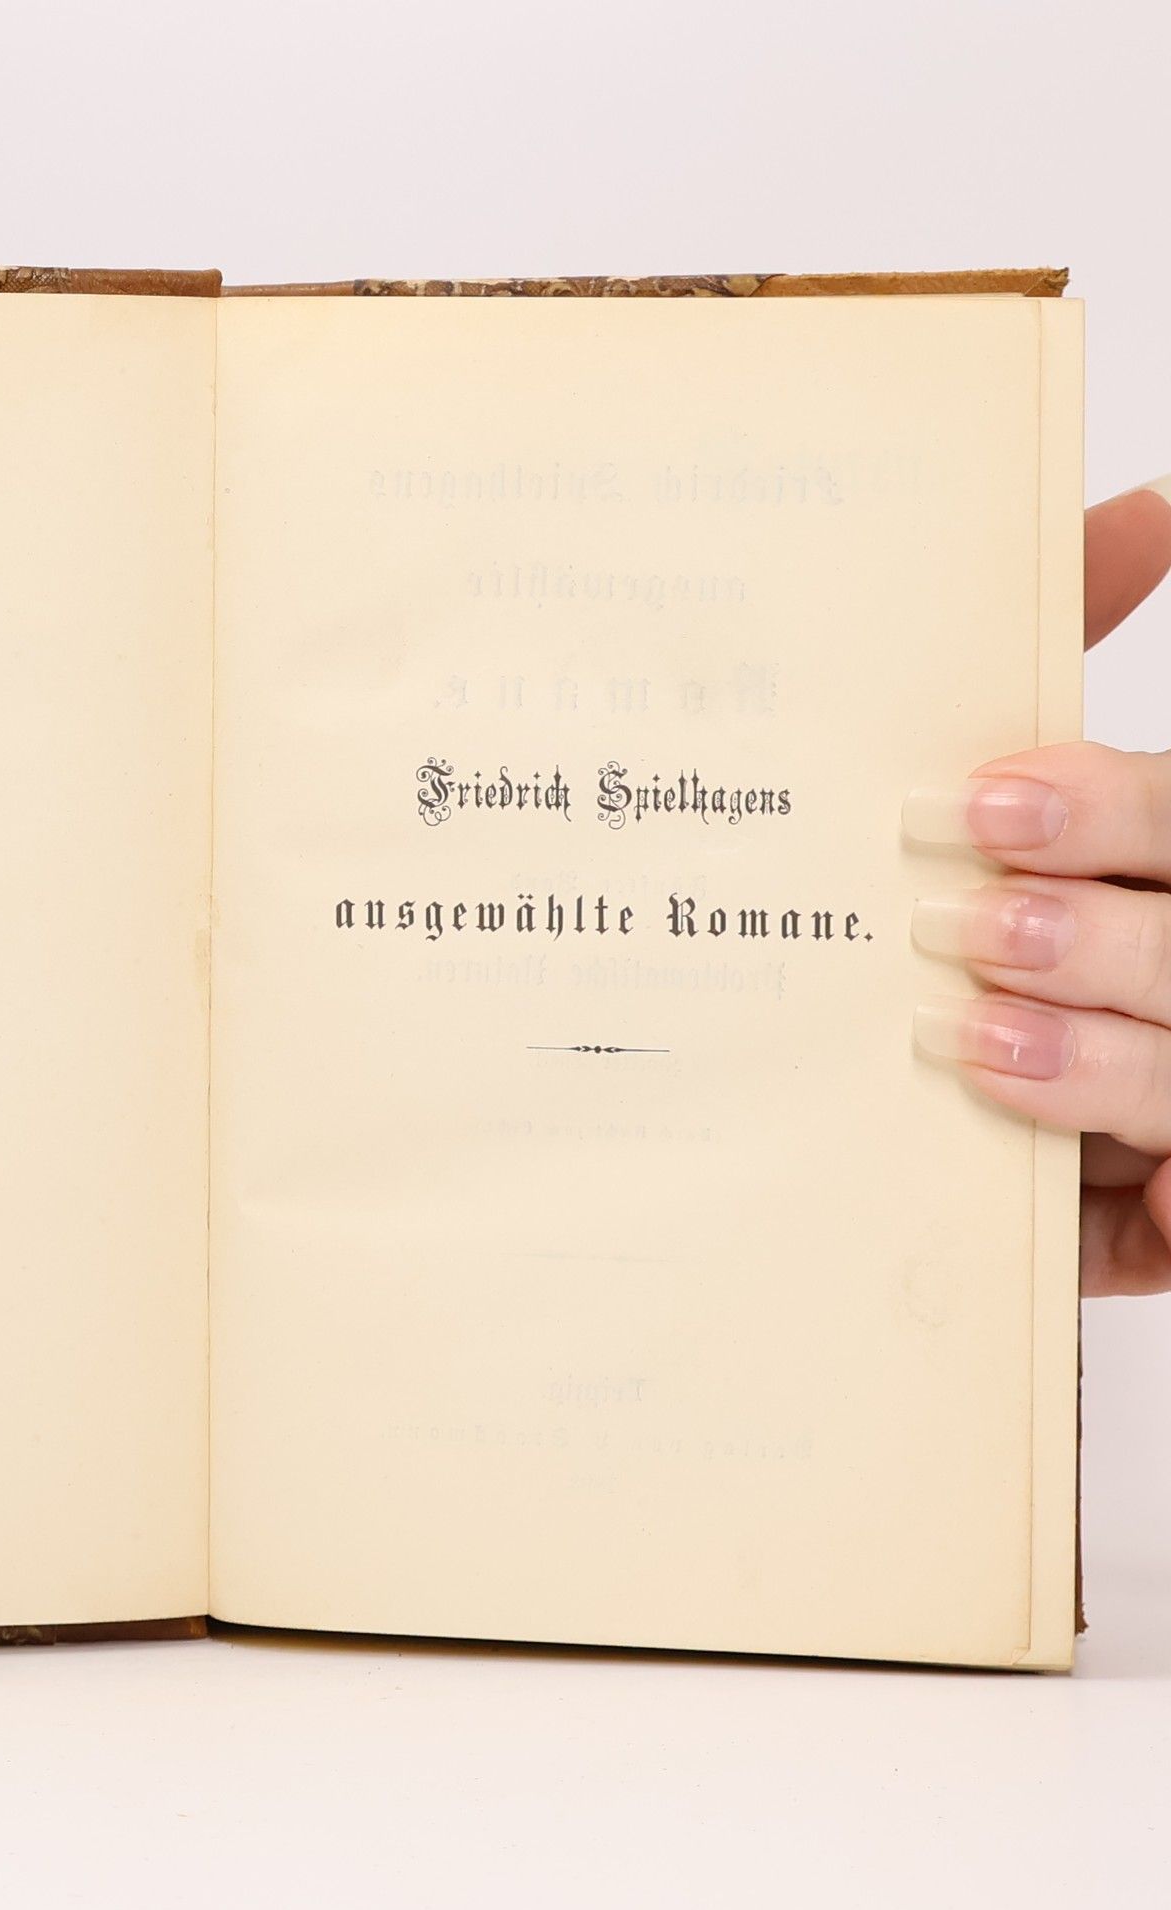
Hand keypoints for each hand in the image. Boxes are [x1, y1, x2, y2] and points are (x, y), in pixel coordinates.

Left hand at [904, 477, 1170, 1293]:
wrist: (941, 1064)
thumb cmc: (1012, 897)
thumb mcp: (1036, 795)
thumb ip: (1079, 642)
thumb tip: (1144, 501)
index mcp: (1164, 874)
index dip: (1114, 815)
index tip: (987, 802)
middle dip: (1101, 942)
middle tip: (972, 924)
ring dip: (1098, 1065)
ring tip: (974, 1038)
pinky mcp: (1157, 1219)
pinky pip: (1152, 1227)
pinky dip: (1134, 1217)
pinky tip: (1107, 1203)